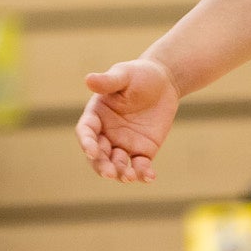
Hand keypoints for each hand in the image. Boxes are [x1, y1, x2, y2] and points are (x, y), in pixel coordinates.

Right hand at [76, 58, 178, 183]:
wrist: (164, 82)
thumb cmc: (139, 74)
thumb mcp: (124, 75)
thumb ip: (108, 81)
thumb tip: (88, 80)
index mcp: (96, 114)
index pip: (86, 131)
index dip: (86, 142)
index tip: (92, 151)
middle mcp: (106, 132)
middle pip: (98, 154)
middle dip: (101, 165)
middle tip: (109, 173)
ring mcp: (124, 144)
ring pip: (117, 164)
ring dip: (121, 173)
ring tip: (130, 176)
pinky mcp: (143, 151)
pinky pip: (140, 166)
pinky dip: (143, 174)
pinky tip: (149, 176)